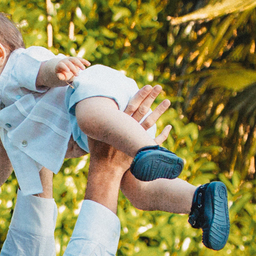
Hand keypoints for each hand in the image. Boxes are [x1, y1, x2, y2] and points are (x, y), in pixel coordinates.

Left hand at [54, 56, 89, 83]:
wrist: (65, 68)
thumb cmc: (62, 74)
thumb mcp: (61, 76)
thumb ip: (60, 76)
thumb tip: (60, 77)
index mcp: (60, 64)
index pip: (62, 65)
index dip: (65, 67)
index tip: (68, 71)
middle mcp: (65, 60)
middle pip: (69, 63)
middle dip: (73, 68)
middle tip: (77, 75)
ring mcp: (71, 59)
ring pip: (75, 60)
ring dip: (80, 64)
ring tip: (83, 69)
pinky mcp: (76, 59)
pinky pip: (80, 59)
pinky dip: (84, 61)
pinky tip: (89, 64)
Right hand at [84, 85, 169, 211]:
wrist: (105, 169)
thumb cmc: (98, 152)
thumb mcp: (94, 134)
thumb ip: (95, 123)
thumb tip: (86, 111)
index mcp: (119, 124)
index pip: (132, 105)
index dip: (140, 95)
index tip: (147, 86)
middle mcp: (129, 129)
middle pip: (142, 109)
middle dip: (151, 97)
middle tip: (159, 86)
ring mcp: (136, 138)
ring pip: (150, 121)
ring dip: (159, 111)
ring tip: (167, 101)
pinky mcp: (140, 149)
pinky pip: (155, 140)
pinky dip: (163, 134)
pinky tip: (169, 126)